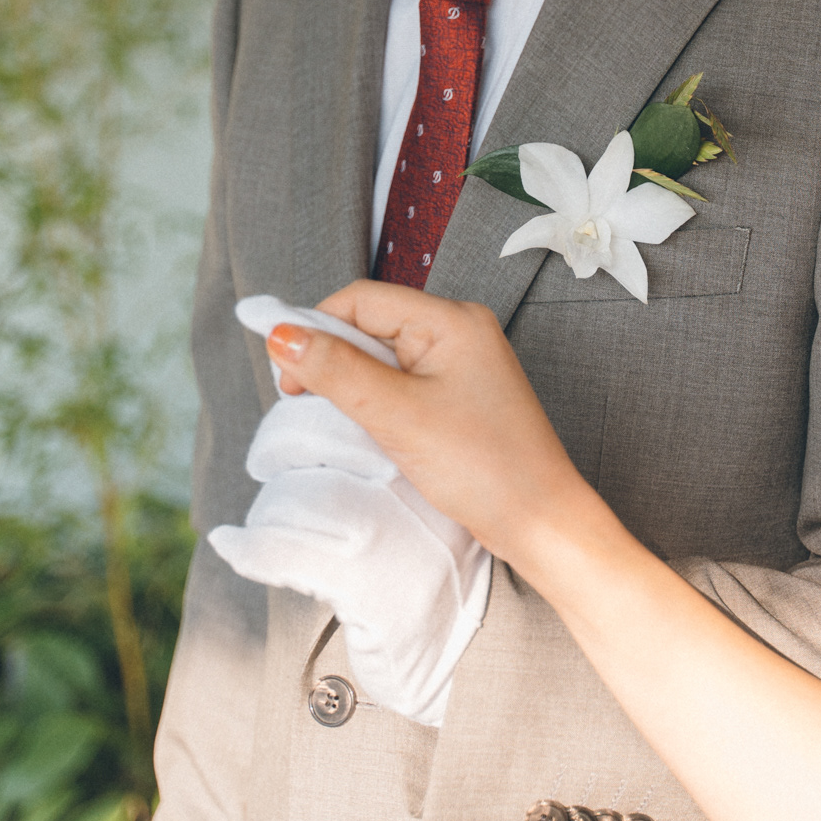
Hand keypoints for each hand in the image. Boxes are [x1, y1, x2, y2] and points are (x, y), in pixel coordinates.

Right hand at [267, 282, 609, 577]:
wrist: (539, 520)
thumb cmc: (481, 466)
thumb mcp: (397, 415)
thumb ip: (337, 371)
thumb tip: (281, 335)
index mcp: (451, 318)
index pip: (361, 299)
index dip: (315, 330)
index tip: (287, 381)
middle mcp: (459, 329)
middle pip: (372, 324)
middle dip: (333, 358)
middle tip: (305, 403)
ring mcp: (463, 363)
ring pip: (384, 356)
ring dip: (353, 383)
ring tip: (342, 421)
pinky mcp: (461, 395)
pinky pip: (404, 381)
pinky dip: (377, 401)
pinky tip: (369, 428)